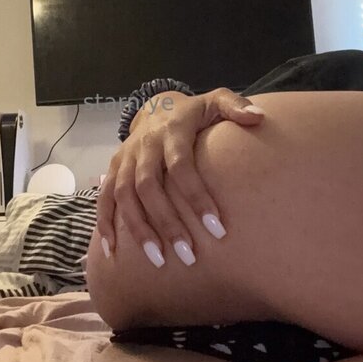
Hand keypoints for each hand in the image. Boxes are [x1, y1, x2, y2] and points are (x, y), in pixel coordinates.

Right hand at [97, 88, 264, 267]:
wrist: (157, 105)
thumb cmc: (194, 112)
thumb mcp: (215, 101)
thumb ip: (236, 106)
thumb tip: (258, 117)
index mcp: (172, 129)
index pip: (181, 166)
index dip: (197, 196)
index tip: (217, 228)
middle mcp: (144, 144)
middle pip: (149, 186)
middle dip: (167, 222)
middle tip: (188, 255)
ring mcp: (125, 157)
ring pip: (125, 195)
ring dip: (138, 229)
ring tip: (159, 260)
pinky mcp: (113, 168)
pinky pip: (104, 198)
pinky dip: (104, 224)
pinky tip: (113, 252)